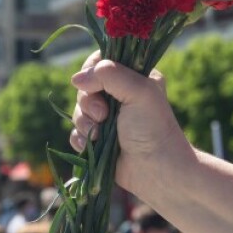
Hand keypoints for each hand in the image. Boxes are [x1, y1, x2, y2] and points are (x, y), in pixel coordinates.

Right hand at [69, 52, 191, 192]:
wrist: (157, 170)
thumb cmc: (153, 128)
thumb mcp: (138, 91)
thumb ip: (109, 75)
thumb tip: (76, 79)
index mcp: (133, 77)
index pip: (101, 61)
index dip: (92, 71)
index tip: (95, 84)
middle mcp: (119, 96)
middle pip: (85, 87)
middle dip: (88, 102)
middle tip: (103, 115)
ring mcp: (108, 119)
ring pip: (78, 110)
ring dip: (84, 122)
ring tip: (98, 134)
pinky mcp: (98, 140)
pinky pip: (76, 132)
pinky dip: (80, 138)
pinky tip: (90, 145)